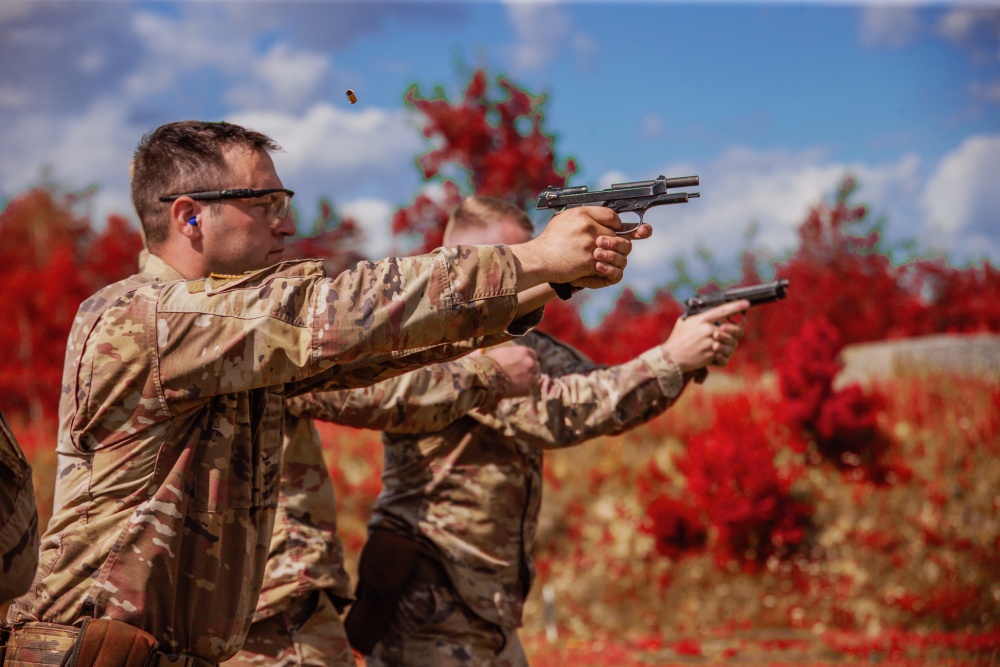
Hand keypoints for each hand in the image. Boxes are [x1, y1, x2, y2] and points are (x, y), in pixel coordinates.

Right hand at [484, 345, 539, 397]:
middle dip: (529, 371)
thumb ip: (513, 354)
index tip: (524, 364)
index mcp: (524, 352)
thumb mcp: (502, 352)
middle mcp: (530, 363)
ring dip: (527, 381)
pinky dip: (521, 391)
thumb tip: (514, 357)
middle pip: (535, 367)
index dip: (528, 360)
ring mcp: (530, 377)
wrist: (485, 377)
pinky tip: (511, 390)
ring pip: (533, 379)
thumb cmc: (489, 362)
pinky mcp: (527, 389)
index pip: (533, 355)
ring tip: (514, 384)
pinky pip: (527, 390)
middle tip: (520, 375)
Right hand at [510, 207, 636, 289]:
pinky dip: (605, 270)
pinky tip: (597, 269)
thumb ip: (584, 218)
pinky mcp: (590, 261)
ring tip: (605, 260)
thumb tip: (600, 220)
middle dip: (616, 244)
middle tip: (610, 249)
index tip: (616, 229)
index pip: (611, 215)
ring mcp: (590, 244)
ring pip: (617, 251)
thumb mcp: (564, 220)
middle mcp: (588, 227)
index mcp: (582, 214)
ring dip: (614, 257)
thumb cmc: (550, 241)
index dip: (617, 224)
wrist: (538, 259)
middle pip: (617, 234)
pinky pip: (608, 266)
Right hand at [662, 300, 747, 373]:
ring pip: (731, 344)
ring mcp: (710, 343)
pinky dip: (722, 358)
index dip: (736, 306)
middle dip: (736, 333)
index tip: (746, 303)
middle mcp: (708, 330)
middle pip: (733, 330)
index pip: (722, 310)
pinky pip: (725, 357)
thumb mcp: (684, 323)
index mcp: (702, 320)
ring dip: (729, 347)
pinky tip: (716, 357)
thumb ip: (698, 317)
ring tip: (720, 348)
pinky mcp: (710, 356)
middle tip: (732, 336)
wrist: (671, 357)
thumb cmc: (677, 340)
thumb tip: (709, 314)